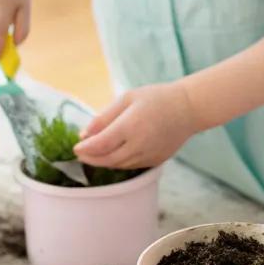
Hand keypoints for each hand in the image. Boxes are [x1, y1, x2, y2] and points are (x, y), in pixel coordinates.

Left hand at [75, 81, 197, 170]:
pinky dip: (118, 162)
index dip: (85, 149)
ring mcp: (149, 155)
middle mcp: (139, 144)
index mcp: (131, 126)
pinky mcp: (156, 161)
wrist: (188, 108)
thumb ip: (104, 117)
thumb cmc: (156, 98)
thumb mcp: (127, 99)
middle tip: (80, 154)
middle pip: (107, 160)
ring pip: (119, 165)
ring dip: (104, 162)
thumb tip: (84, 135)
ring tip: (94, 154)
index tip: (75, 147)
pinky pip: (131, 166)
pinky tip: (113, 154)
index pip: (101, 145)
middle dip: (91, 159)